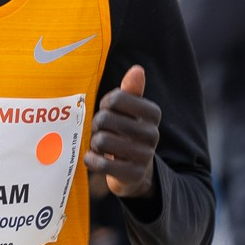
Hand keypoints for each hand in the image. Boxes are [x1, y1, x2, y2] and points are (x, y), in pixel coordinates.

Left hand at [84, 65, 160, 198]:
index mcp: (153, 113)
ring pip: (101, 141)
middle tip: (100, 129)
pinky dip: (91, 160)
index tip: (107, 110)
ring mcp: (144, 156)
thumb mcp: (131, 111)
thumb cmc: (128, 132)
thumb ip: (132, 90)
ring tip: (100, 144)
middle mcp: (152, 134)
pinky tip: (94, 158)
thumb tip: (137, 69)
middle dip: (97, 124)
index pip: (116, 98)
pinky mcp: (132, 175)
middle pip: (105, 119)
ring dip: (94, 143)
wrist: (135, 171)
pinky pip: (101, 163)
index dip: (105, 103)